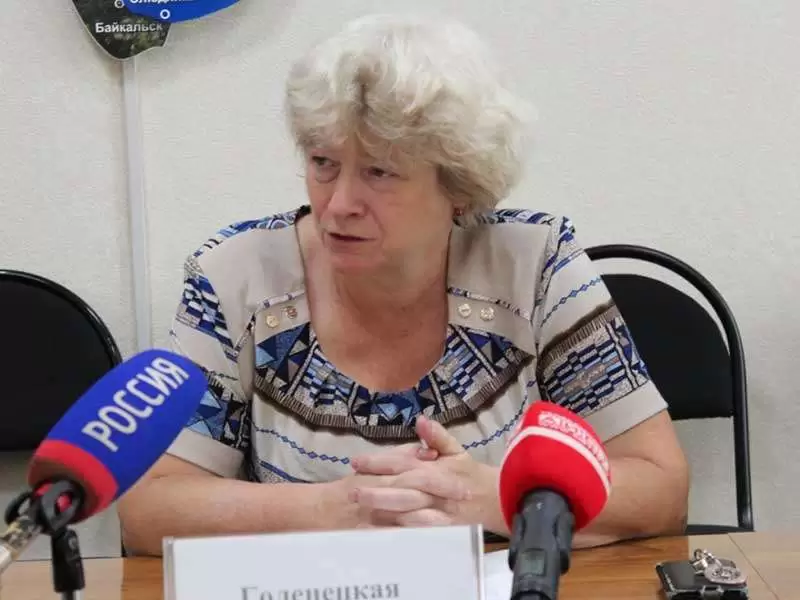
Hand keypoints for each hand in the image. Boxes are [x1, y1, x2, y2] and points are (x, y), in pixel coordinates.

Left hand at [350, 416, 506, 533]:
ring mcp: (438, 511)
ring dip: (384, 511)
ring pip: (408, 512)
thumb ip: (438, 436)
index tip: (356, 462)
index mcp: (436, 468)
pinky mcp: (440, 530)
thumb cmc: (469, 474)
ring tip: (361, 510)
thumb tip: (421, 420)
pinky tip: (379, 533)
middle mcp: (435, 489)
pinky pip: (417, 532)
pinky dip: (398, 532)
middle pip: (402, 489)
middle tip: (352, 489)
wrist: (494, 501)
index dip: (379, 462)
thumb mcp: (456, 451)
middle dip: (376, 489)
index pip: (403, 463)